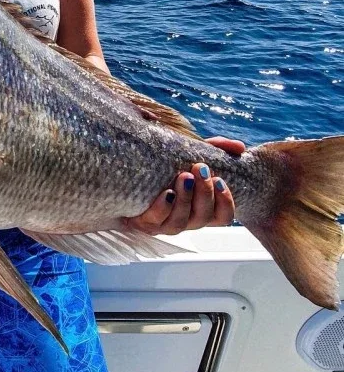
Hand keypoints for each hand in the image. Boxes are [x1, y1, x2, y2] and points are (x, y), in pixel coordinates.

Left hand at [124, 136, 244, 234]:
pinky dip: (163, 208)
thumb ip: (217, 148)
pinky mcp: (144, 223)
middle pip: (202, 218)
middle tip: (200, 168)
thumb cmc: (169, 164)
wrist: (132, 170)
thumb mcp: (193, 153)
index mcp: (201, 209)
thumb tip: (239, 147)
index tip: (220, 179)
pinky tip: (167, 193)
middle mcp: (186, 220)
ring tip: (184, 177)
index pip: (223, 217)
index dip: (226, 203)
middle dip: (204, 193)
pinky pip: (155, 222)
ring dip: (185, 199)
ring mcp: (165, 224)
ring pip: (180, 223)